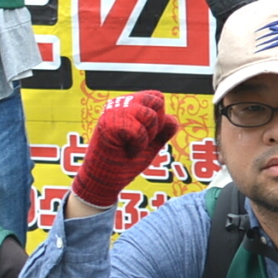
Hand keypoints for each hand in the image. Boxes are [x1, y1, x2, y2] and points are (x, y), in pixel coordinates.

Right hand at [73, 90, 178, 208]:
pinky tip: (125, 150)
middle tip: (139, 141)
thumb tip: (171, 120)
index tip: (146, 135)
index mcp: (129, 104)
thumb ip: (163, 129)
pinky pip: (139, 131)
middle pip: (157, 101)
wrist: (107, 179)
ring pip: (150, 115)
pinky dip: (137, 146)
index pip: (157, 98)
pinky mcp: (108, 123)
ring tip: (131, 146)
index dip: (160, 119)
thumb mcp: (152, 142)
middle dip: (156, 127)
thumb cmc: (127, 161)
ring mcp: (113, 111)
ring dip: (146, 138)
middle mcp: (121, 103)